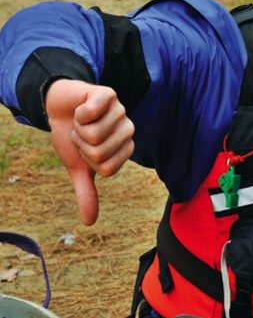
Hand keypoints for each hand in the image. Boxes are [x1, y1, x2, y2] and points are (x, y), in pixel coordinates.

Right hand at [46, 79, 134, 225]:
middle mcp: (128, 130)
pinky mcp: (108, 95)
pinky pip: (91, 112)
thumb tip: (89, 222)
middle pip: (100, 153)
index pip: (106, 169)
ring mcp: (121, 111)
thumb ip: (86, 192)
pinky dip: (79, 113)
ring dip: (78, 128)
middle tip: (81, 133)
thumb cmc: (72, 137)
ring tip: (82, 120)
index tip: (85, 150)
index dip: (87, 161)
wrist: (60, 107)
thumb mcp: (77, 167)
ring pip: (93, 133)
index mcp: (125, 149)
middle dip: (80, 144)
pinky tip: (82, 108)